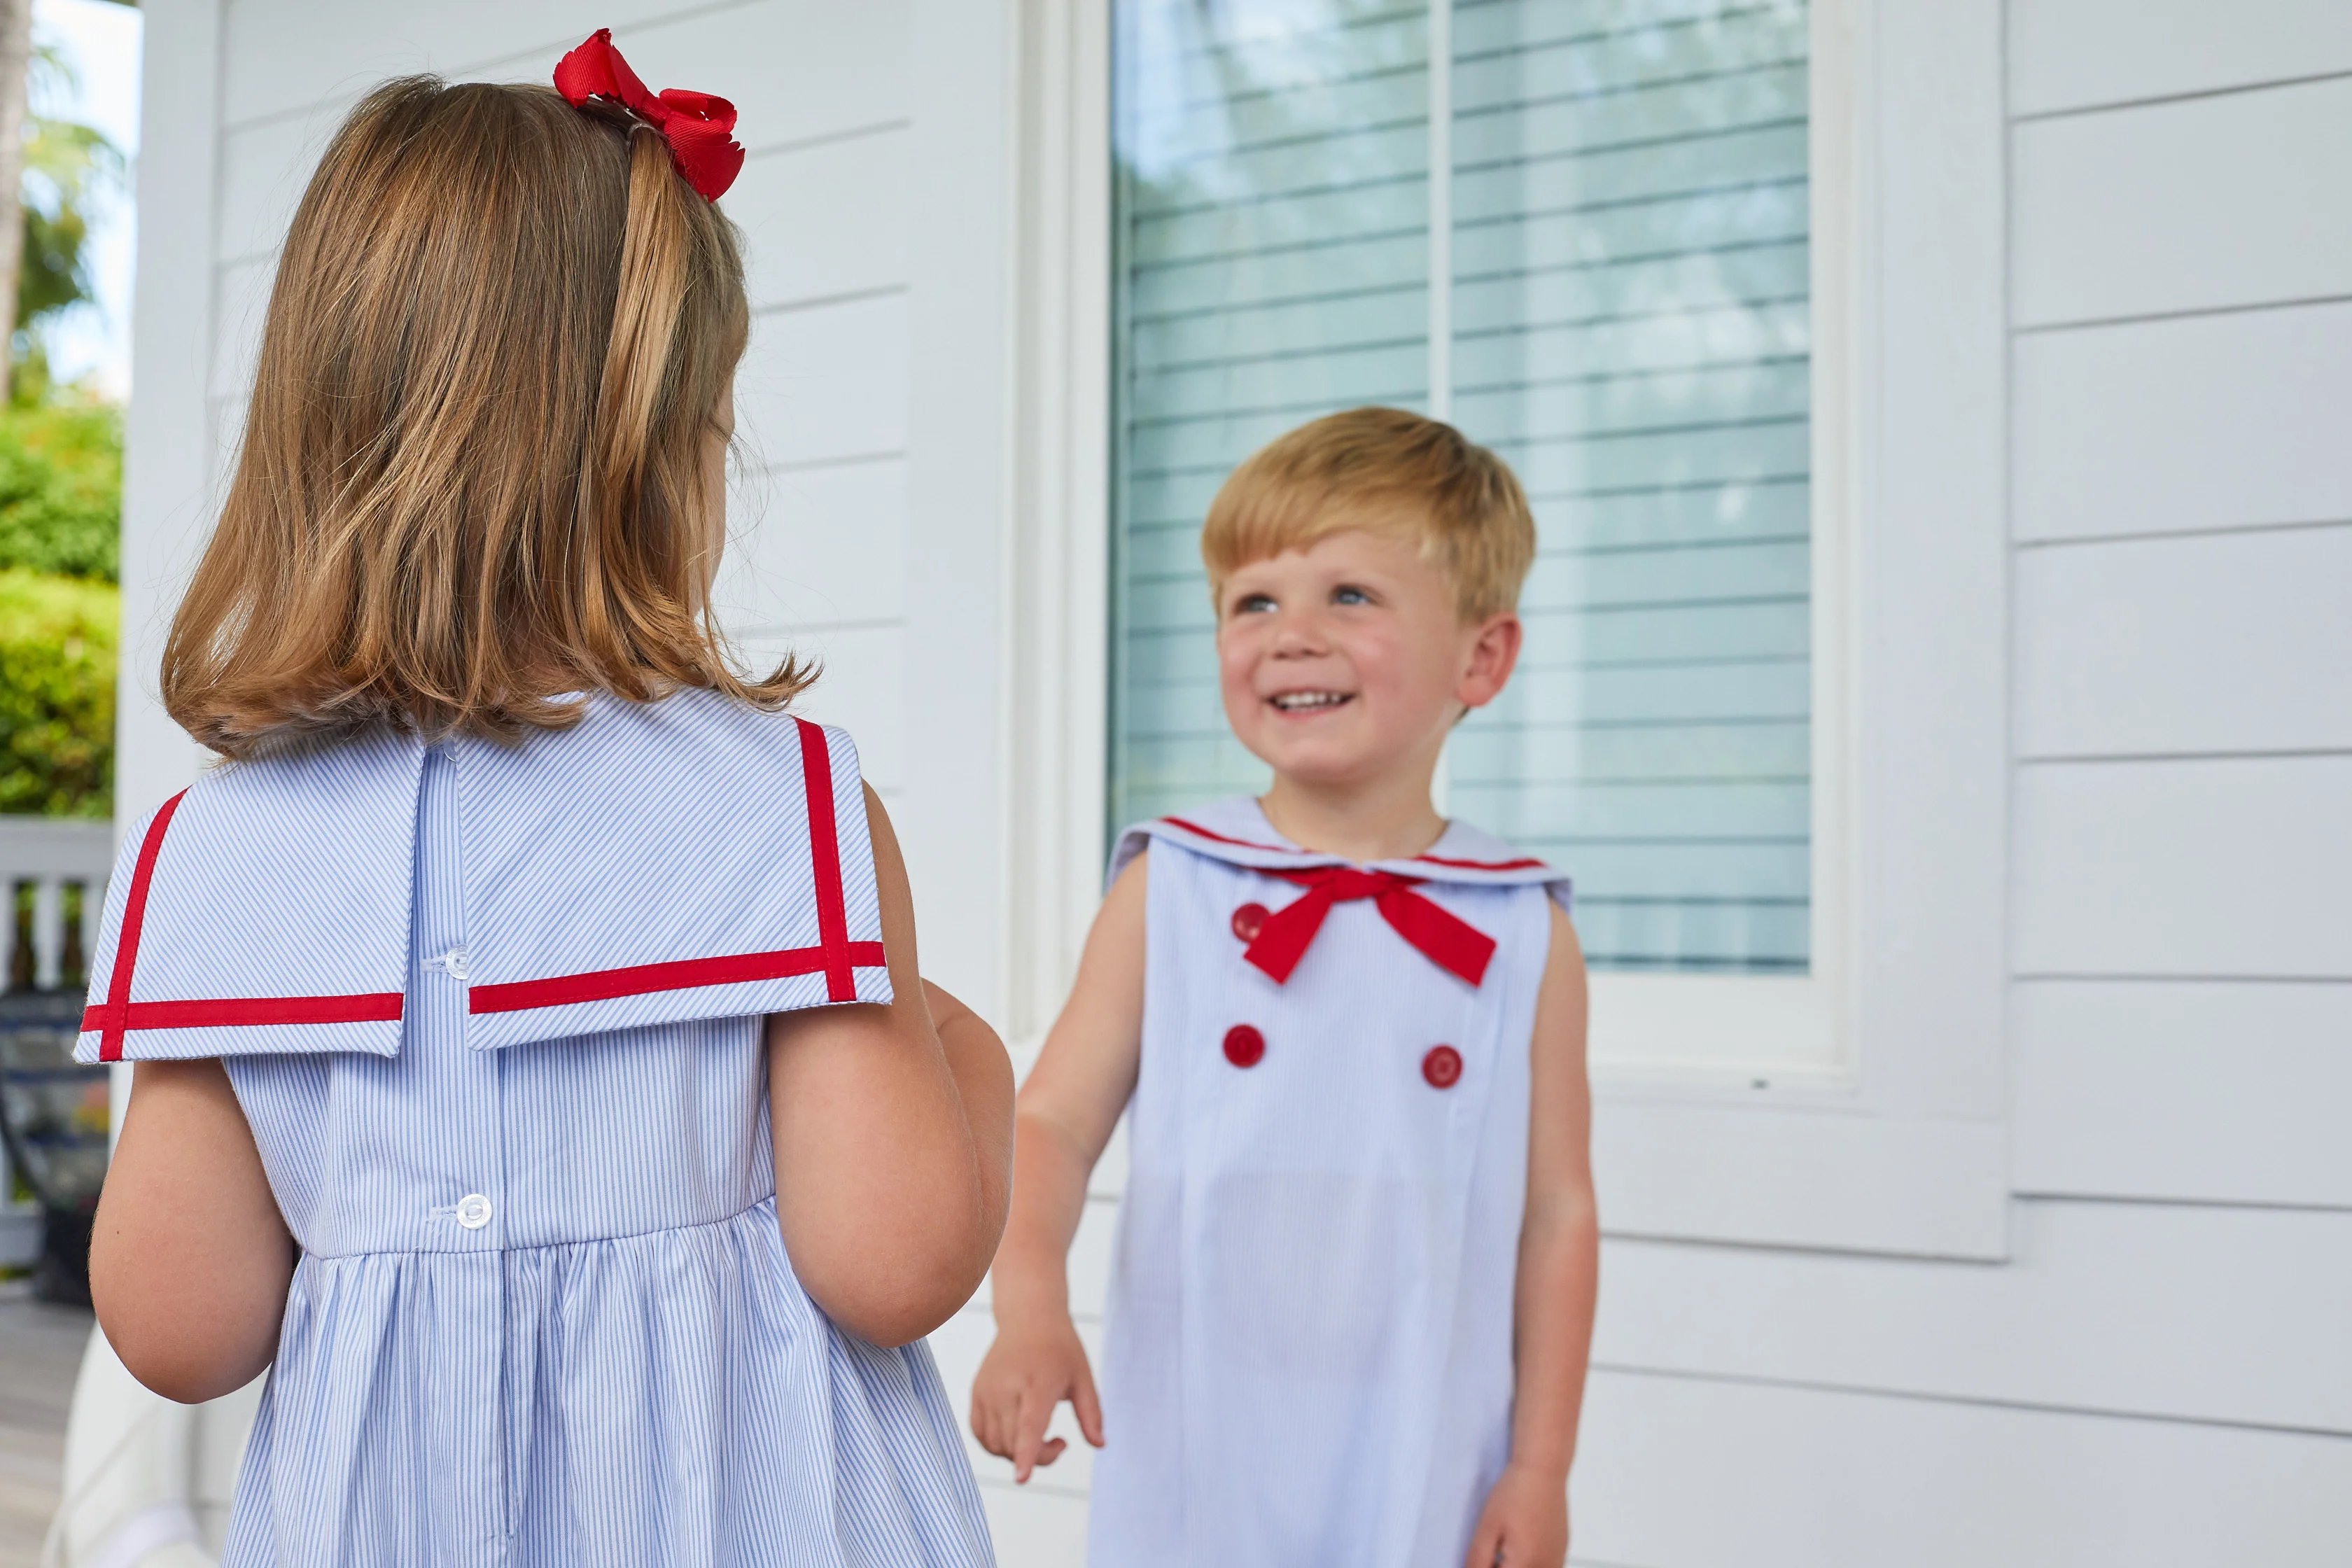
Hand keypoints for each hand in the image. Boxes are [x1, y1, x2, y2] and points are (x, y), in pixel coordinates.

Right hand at [969, 1314, 1103, 1482]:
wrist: (1028, 1318)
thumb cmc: (1059, 1348)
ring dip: (1015, 1454)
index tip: (1022, 1478)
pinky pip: (979, 1433)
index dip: (1028, 1452)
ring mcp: (987, 1390)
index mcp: (1039, 1382)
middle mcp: (1007, 1387)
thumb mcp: (1083, 1377)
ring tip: (1038, 1435)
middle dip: (1038, 1458)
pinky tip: (1015, 1433)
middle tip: (1060, 1442)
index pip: (1030, 1424)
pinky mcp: (976, 1393)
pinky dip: (995, 1445)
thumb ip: (1091, 1413)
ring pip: (994, 1443)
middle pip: (1013, 1443)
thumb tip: (1100, 1445)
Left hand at [1464, 1463, 1568, 1567]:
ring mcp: (1556, 1560)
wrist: (1543, 1470)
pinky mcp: (1561, 1551)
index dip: (1485, 1566)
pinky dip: (1529, 1561)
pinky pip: (1543, 1566)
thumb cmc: (1515, 1493)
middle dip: (1499, 1565)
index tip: (1483, 1554)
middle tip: (1492, 1548)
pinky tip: (1520, 1542)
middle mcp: (1546, 1566)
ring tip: (1504, 1543)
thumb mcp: (1487, 1528)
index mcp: (1525, 1564)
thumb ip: (1477, 1560)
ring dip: (1515, 1564)